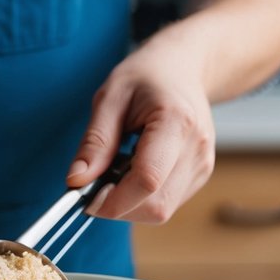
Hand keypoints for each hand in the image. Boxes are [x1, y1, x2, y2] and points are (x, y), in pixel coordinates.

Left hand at [67, 27, 215, 223]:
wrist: (183, 68)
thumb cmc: (146, 77)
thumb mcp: (110, 97)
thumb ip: (95, 142)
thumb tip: (76, 181)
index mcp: (176, 122)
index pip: (148, 180)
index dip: (113, 199)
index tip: (86, 197)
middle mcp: (197, 149)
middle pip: (156, 205)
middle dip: (118, 205)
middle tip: (97, 180)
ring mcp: (203, 165)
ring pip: (161, 211)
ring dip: (130, 202)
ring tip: (119, 166)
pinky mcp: (200, 176)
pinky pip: (166, 203)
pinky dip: (142, 197)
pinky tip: (135, 169)